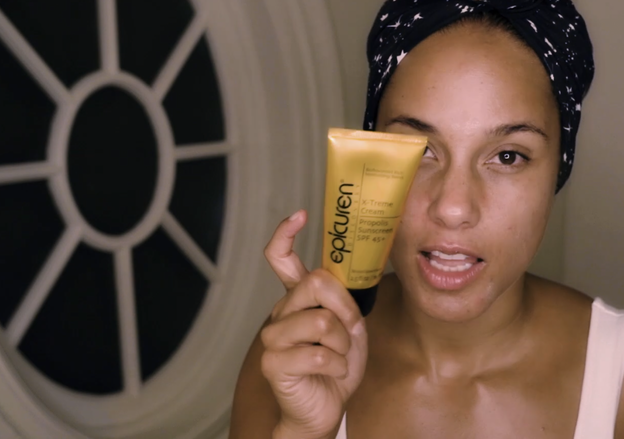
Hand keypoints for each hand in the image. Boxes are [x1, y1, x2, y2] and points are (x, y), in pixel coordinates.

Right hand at [260, 210, 367, 438]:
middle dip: (346, 309)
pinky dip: (336, 365)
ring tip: (339, 356)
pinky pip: (317, 354)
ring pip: (321, 321)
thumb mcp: (349, 326)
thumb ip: (343, 300)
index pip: (280, 259)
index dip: (285, 234)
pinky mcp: (273, 363)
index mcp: (297, 300)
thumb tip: (349, 274)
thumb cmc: (337, 364)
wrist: (326, 407)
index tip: (299, 215)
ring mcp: (273, 338)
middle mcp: (280, 313)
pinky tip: (331, 372)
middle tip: (351, 331)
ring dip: (343, 343)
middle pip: (316, 283)